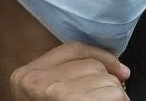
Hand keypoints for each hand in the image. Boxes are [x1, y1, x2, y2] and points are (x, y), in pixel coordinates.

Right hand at [9, 42, 130, 100]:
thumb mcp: (52, 95)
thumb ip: (70, 79)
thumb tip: (119, 71)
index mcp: (24, 77)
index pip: (72, 49)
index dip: (101, 56)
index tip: (121, 71)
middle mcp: (34, 82)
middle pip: (91, 66)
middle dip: (107, 84)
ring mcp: (52, 93)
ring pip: (106, 81)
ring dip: (115, 97)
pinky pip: (111, 94)